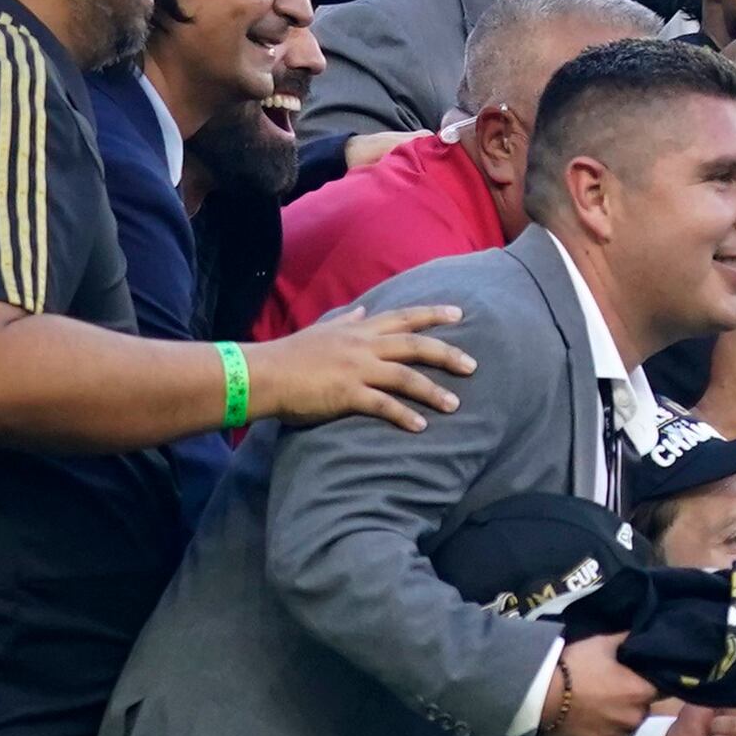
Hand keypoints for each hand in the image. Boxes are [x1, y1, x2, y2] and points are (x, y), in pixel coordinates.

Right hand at [254, 300, 474, 431]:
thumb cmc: (288, 354)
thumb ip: (346, 320)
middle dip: (447, 354)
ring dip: (433, 391)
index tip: (460, 313)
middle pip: (415, 345)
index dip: (433, 314)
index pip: (403, 317)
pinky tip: (421, 427)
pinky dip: (404, 415)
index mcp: (358, 330)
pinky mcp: (346, 393)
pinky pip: (383, 405)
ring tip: (455, 405)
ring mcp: (356, 369)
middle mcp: (362, 346)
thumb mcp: (321, 330)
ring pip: (406, 377)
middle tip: (473, 365)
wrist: (262, 373)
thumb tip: (362, 309)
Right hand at [538, 632, 660, 735]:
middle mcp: (635, 717)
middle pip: (641, 710)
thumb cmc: (574, 666)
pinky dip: (599, 735)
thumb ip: (626, 640)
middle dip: (631, 703)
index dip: (647, 684)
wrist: (540, 696)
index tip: (634, 680)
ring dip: (616, 720)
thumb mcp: (602, 644)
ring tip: (595, 710)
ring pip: (624, 728)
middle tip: (609, 693)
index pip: (661, 689)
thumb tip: (640, 635)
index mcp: (641, 691)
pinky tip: (586, 725)